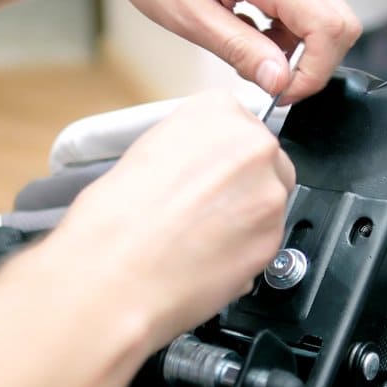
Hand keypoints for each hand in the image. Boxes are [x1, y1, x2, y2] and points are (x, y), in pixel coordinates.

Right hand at [47, 91, 294, 348]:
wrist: (113, 275)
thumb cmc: (114, 219)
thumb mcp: (147, 152)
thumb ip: (191, 149)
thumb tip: (204, 166)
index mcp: (217, 112)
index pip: (241, 123)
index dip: (222, 155)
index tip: (207, 172)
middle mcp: (252, 146)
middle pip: (266, 161)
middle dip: (243, 185)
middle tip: (205, 209)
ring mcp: (269, 194)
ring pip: (270, 202)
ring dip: (245, 218)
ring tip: (201, 237)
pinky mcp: (273, 241)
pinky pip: (266, 240)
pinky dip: (244, 250)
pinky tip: (208, 258)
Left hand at [108, 0, 360, 103]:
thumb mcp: (189, 16)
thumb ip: (239, 49)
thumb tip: (279, 81)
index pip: (327, 26)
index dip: (313, 72)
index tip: (282, 93)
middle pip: (340, 22)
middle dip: (313, 64)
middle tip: (270, 82)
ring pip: (329, 15)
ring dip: (301, 49)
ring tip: (254, 55)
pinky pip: (310, 6)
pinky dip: (291, 33)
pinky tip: (255, 35)